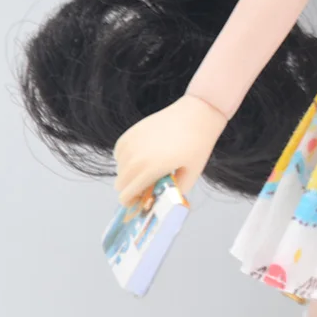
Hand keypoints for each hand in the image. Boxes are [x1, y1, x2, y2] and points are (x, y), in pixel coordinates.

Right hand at [112, 95, 226, 205]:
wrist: (197, 113)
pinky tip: (143, 154)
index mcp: (150, 169)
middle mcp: (135, 157)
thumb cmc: (197, 145)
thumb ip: (174, 193)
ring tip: (150, 166)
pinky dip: (127, 158)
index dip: (133, 202)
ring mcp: (130, 143)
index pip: (125, 196)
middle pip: (119, 185)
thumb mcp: (191, 174)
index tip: (144, 198)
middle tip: (149, 183)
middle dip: (132, 188)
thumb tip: (161, 202)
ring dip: (130, 173)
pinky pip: (119, 154)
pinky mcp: (129, 132)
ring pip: (119, 169)